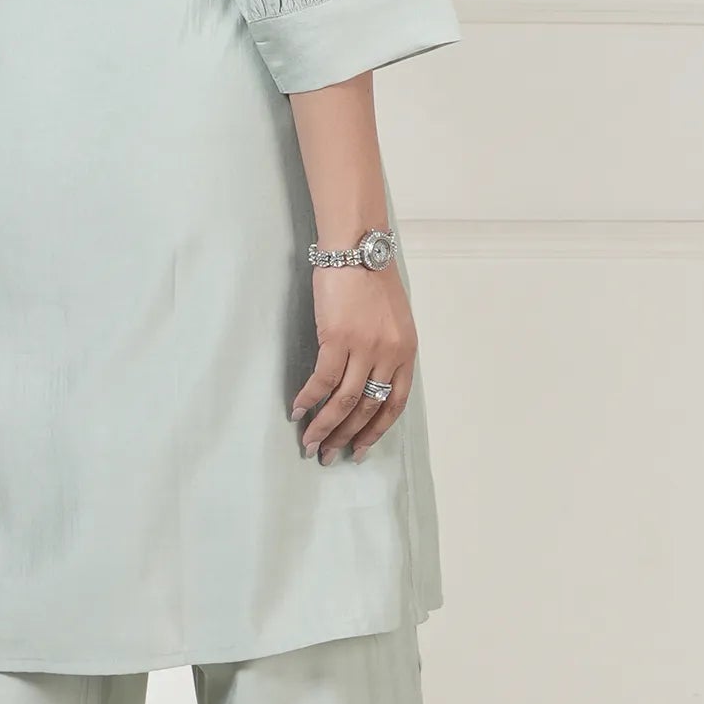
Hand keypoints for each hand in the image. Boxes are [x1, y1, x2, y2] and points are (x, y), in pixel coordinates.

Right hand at [294, 259, 417, 460]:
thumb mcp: (393, 320)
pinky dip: (308, 398)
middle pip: (367, 407)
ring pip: (344, 401)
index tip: (359, 449)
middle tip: (327, 455)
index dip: (375, 431)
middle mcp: (389, 354)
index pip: (394, 404)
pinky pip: (322, 379)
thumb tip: (368, 380)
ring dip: (325, 426)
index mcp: (406, 352)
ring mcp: (364, 347)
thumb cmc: (372, 279)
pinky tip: (297, 410)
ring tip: (310, 443)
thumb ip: (387, 350)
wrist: (357, 248)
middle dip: (346, 436)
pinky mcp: (337, 337)